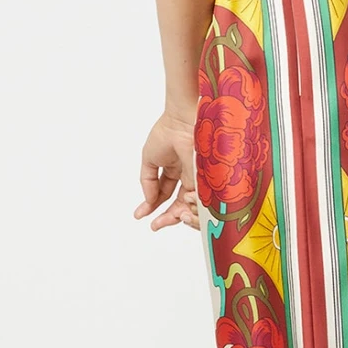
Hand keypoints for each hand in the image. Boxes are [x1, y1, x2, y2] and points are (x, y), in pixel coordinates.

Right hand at [135, 109, 202, 231]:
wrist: (183, 122)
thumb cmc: (167, 133)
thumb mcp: (149, 159)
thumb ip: (148, 181)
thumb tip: (148, 201)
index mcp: (174, 166)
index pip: (164, 190)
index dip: (153, 203)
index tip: (141, 215)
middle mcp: (187, 173)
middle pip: (177, 200)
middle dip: (165, 215)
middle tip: (155, 225)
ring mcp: (197, 177)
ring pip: (187, 203)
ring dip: (174, 215)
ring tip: (160, 222)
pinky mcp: (207, 181)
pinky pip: (198, 200)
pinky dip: (187, 209)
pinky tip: (176, 215)